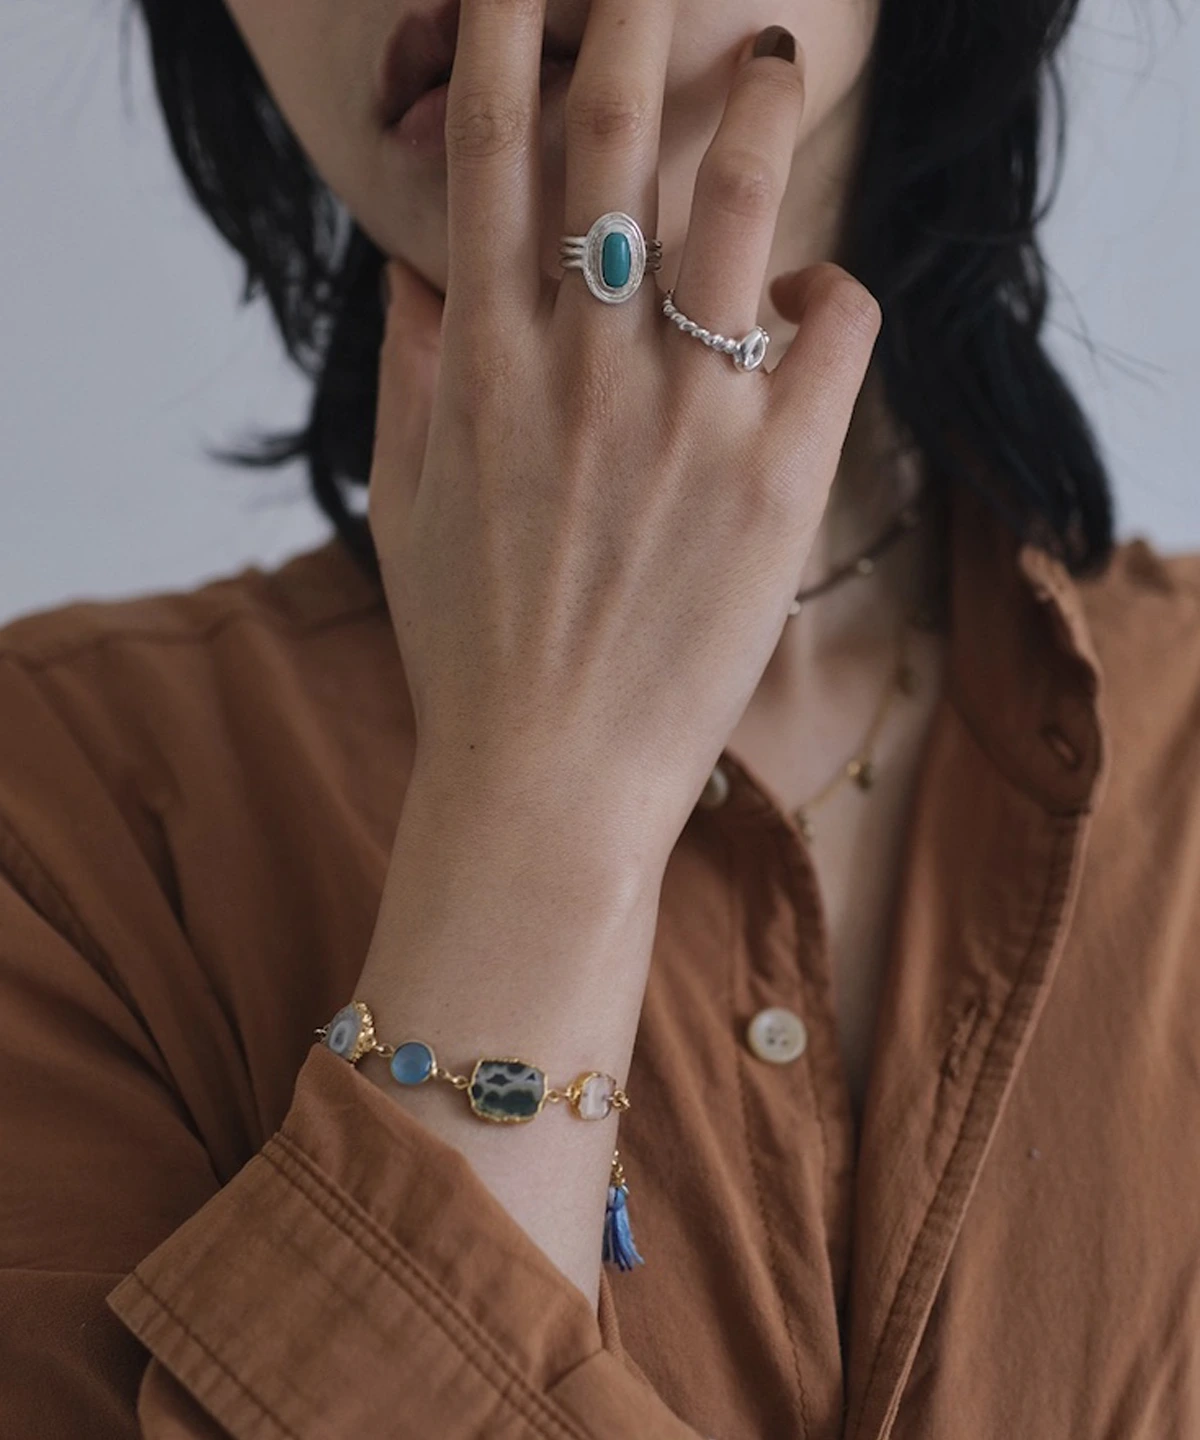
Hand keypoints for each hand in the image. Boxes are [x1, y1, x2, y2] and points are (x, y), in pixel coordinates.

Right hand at [367, 0, 882, 877]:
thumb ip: (409, 368)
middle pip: (615, 141)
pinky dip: (832, 293)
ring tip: (774, 66)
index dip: (508, 35)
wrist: (547, 781)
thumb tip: (412, 260)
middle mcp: (583, 367)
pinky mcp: (777, 482)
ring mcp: (687, 419)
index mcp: (484, 363)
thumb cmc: (470, 647)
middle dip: (632, 22)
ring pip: (743, 207)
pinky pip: (834, 330)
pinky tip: (811, 305)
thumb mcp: (405, 503)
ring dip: (758, 113)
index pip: (495, 153)